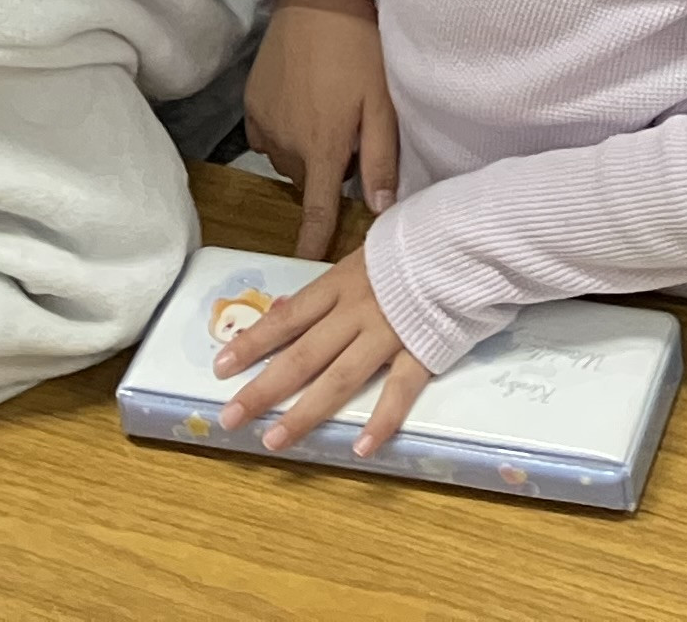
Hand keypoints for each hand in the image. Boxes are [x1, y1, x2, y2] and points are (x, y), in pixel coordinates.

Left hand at [215, 240, 435, 456]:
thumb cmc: (412, 245)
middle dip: (263, 389)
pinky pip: (399, 390)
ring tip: (274, 441)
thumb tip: (282, 310)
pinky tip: (361, 449)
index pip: (286, 319)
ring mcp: (388, 334)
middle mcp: (356, 312)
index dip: (252, 344)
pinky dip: (381, 420)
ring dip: (305, 413)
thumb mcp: (362, 254)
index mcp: (339, 284)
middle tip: (230, 418)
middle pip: (302, 356)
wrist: (467, 238)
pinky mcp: (422, 349)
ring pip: (339, 379)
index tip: (219, 368)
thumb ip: (326, 288)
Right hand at [245, 0, 400, 259]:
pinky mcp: (250, 103)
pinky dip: (284, 130)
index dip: (311, 244)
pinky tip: (302, 102)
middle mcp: (286, 144)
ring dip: (307, 150)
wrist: (320, 0)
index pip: (316, 213)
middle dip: (327, 170)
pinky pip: (268, 136)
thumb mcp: (382, 105)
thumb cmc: (361, 51)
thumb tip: (380, 209)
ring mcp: (264, 123)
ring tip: (329, 111)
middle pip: (308, 179)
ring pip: (289, 158)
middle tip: (351, 133)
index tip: (306, 271)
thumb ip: (381, 160)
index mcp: (322, 149)